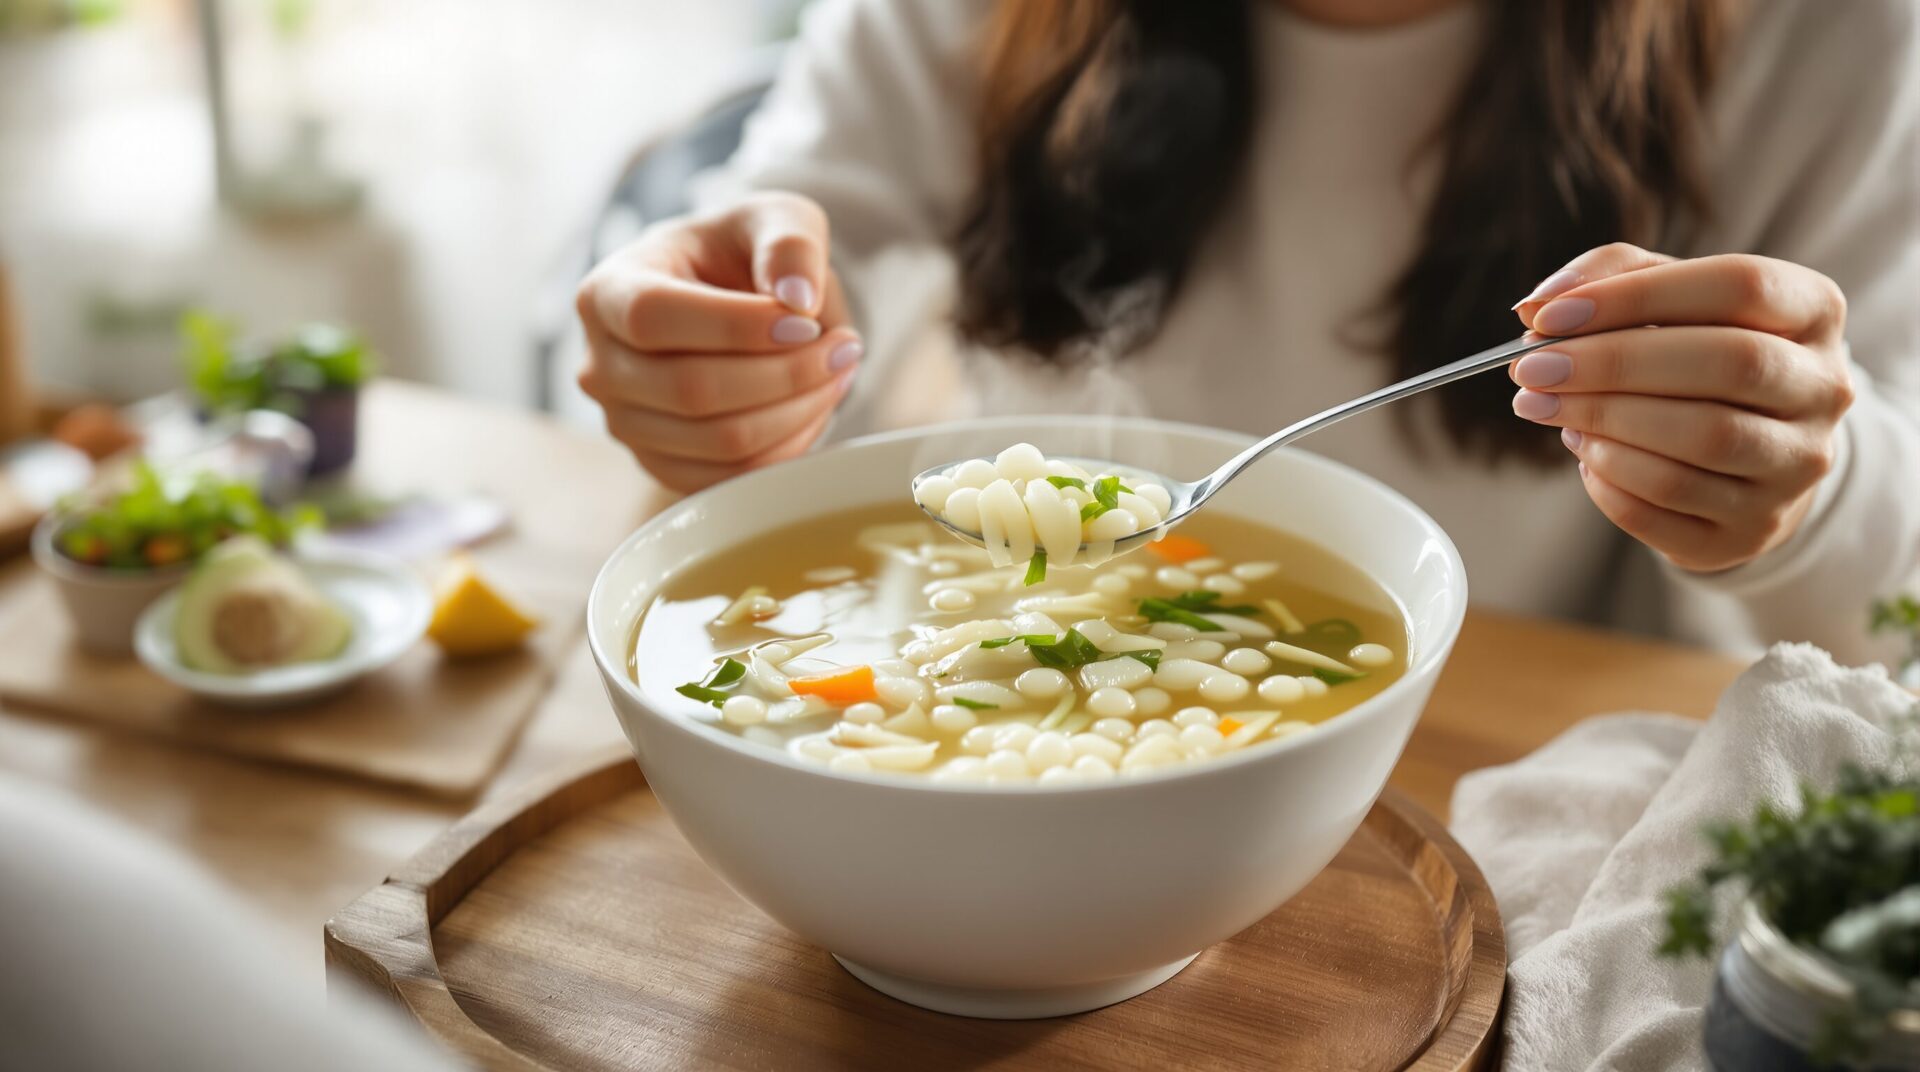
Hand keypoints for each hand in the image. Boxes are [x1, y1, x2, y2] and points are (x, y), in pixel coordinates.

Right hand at [576, 191, 859, 492]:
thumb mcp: (774, 219)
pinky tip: (816, 406)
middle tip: (845, 347)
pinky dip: (789, 447)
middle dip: (786, 374)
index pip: (654, 317)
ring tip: (839, 370)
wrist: (733, 301)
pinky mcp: (662, 466)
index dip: (737, 327)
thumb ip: (790, 242)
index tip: (807, 320)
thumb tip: (798, 298)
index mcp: (607, 291)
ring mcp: (626, 424)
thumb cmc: (742, 254)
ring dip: (799, 411)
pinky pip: (734, 478)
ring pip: (720, 441)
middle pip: (691, 390)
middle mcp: (601, 364)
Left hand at [1511, 243, 1853, 571]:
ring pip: (1704, 439)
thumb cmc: (1699, 355)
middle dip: (1613, 365)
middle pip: (1729, 362)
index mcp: (1814, 312)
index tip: (1550, 317)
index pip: (1739, 286)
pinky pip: (1669, 505)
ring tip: (1548, 410)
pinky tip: (1584, 455)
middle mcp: (1824, 389)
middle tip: (1532, 370)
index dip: (1637, 296)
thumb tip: (1538, 305)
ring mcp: (1796, 467)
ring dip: (1605, 422)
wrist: (1749, 453)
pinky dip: (1609, 480)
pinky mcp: (1753, 528)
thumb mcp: (1670, 298)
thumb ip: (1613, 278)